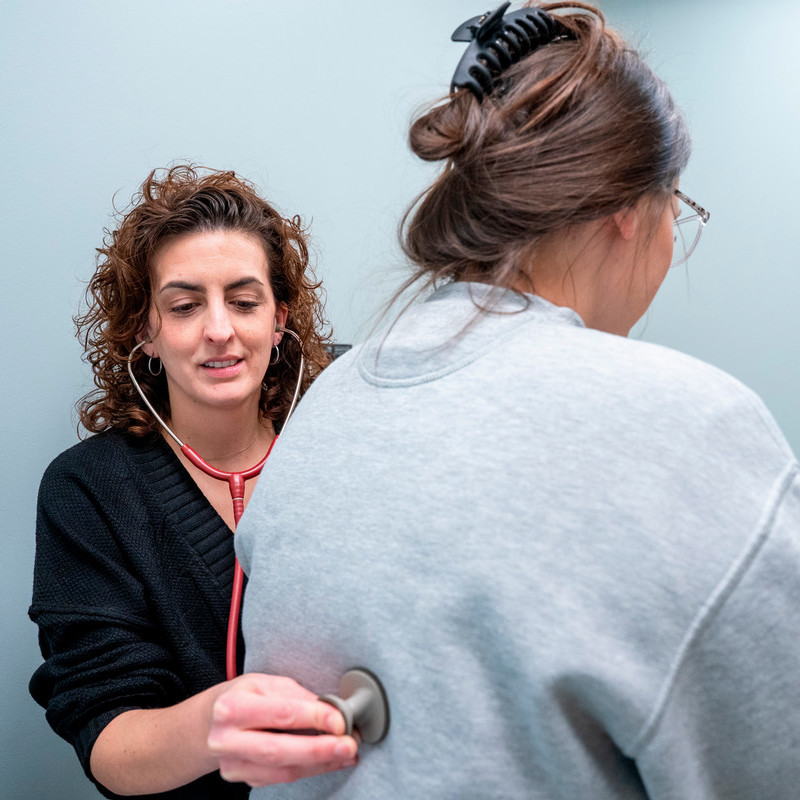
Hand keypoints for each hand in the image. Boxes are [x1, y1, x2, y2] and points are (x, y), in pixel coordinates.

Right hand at [207, 673, 358, 786]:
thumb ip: (295, 695)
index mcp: (232, 706)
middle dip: (319, 749)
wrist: (207, 725)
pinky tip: (329, 761)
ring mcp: (234, 764)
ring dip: (320, 763)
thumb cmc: (241, 697)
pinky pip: (282, 778)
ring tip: (347, 753)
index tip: (339, 719)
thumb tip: (330, 709)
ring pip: (282, 769)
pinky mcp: (243, 779)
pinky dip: (310, 770)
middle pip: (279, 749)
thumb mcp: (263, 683)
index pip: (279, 713)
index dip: (313, 716)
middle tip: (348, 745)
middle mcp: (228, 739)